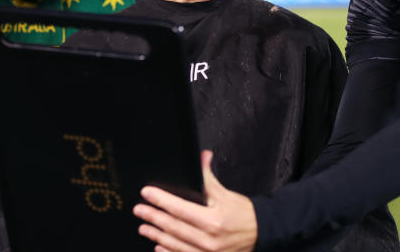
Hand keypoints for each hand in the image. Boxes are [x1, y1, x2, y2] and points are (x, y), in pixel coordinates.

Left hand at [134, 150, 257, 251]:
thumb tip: (202, 156)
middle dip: (153, 217)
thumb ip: (208, 177)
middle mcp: (209, 240)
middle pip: (174, 227)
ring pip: (175, 244)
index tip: (147, 193)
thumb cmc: (242, 213)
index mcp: (213, 220)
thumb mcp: (225, 193)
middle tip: (138, 210)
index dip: (161, 200)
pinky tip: (158, 247)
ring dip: (156, 235)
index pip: (180, 208)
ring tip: (143, 228)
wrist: (261, 234)